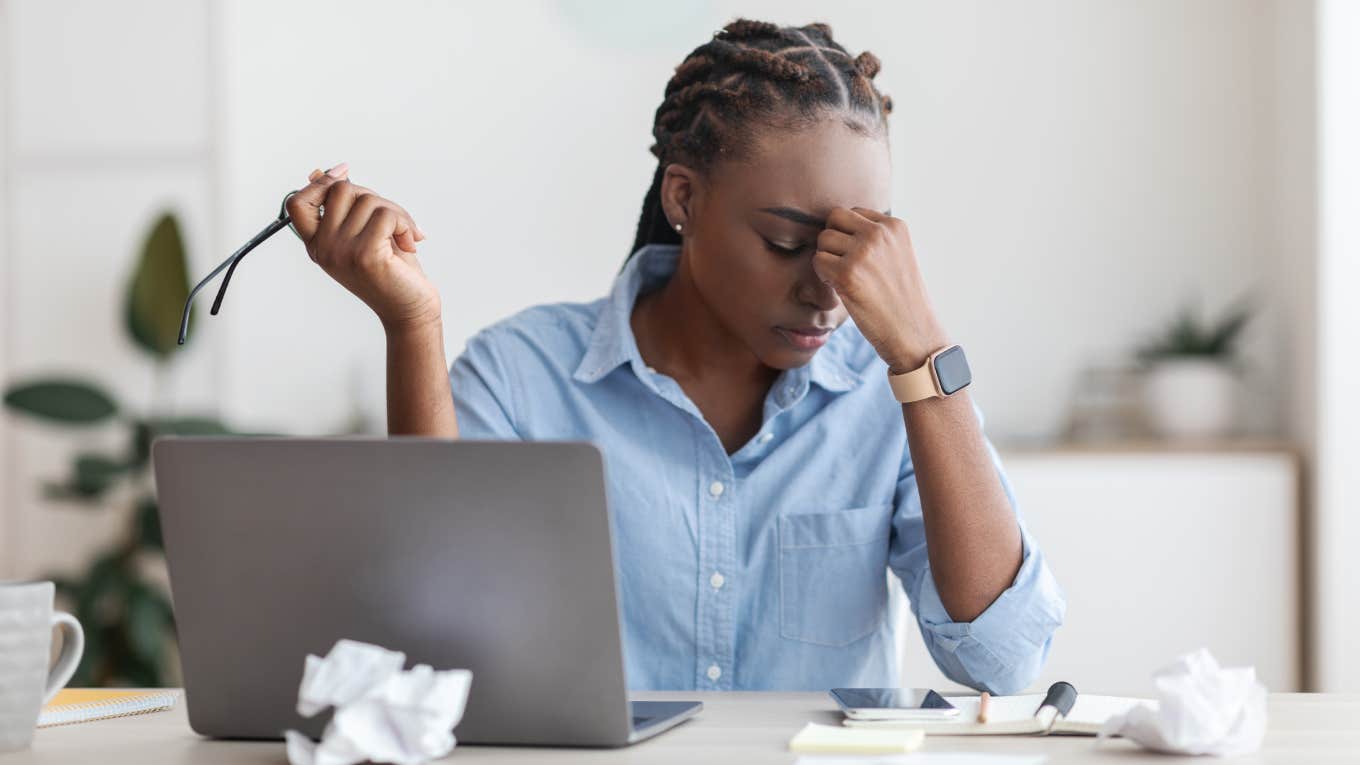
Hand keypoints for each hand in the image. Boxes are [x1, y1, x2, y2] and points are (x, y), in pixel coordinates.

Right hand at [285, 164, 439, 332]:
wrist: (410, 309)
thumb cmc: (391, 271)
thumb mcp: (362, 234)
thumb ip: (343, 207)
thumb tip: (319, 173)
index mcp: (317, 244)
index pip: (297, 202)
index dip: (320, 182)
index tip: (345, 172)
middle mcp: (324, 248)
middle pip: (341, 190)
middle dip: (374, 197)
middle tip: (393, 221)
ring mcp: (341, 252)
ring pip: (368, 200)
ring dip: (397, 213)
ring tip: (404, 236)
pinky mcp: (365, 255)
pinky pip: (386, 215)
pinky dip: (405, 223)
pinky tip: (409, 243)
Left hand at [812, 207, 949, 373]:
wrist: (913, 333)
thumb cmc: (902, 299)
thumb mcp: (897, 255)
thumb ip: (875, 238)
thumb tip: (836, 227)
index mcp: (894, 226)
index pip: (853, 212)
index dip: (848, 235)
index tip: (859, 258)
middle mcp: (878, 233)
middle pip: (834, 218)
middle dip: (833, 240)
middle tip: (844, 265)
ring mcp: (863, 252)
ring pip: (823, 240)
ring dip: (827, 259)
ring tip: (846, 279)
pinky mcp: (847, 273)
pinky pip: (817, 261)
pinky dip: (824, 277)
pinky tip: (841, 289)